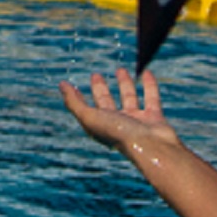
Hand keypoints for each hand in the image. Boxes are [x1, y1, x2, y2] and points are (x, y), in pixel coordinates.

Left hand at [59, 68, 180, 152]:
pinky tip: (147, 72)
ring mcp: (137, 121)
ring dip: (125, 84)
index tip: (71, 85)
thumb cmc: (119, 134)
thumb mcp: (90, 118)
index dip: (78, 97)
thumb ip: (74, 102)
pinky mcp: (154, 118)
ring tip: (121, 69)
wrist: (151, 147)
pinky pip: (152, 98)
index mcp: (101, 125)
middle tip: (96, 75)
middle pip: (107, 103)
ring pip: (129, 98)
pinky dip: (149, 85)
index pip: (87, 108)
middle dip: (101, 89)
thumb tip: (62, 85)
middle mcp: (118, 123)